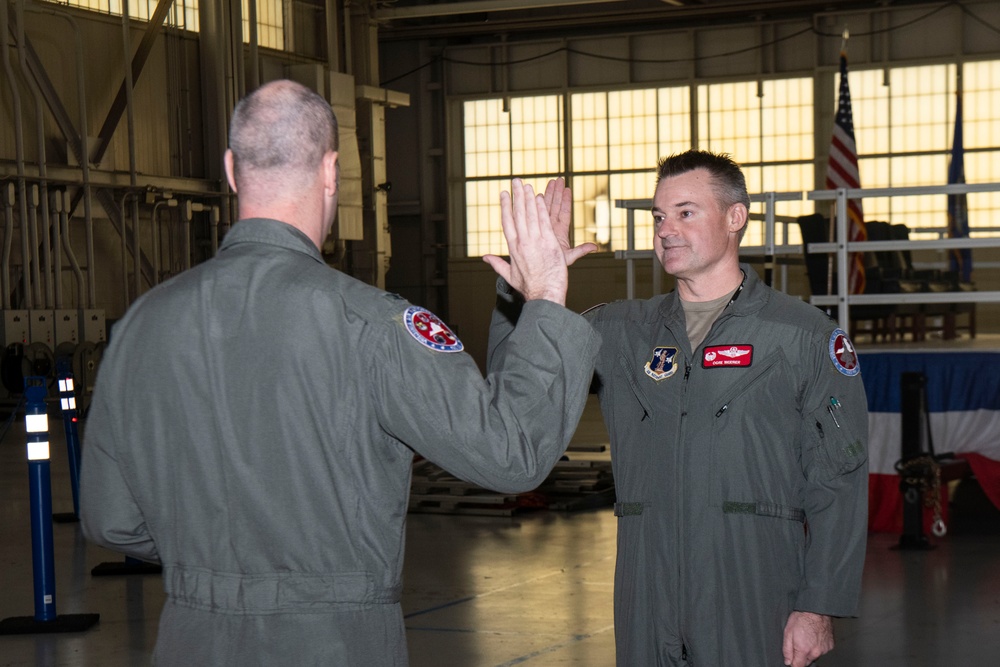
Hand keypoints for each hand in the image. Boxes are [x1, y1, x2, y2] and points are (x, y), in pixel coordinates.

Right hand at [483, 179, 570, 303]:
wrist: (545, 294)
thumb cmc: (529, 287)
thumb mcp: (510, 276)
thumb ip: (497, 264)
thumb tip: (485, 257)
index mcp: (513, 248)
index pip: (507, 222)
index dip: (505, 206)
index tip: (504, 194)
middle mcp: (523, 242)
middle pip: (519, 214)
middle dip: (517, 196)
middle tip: (516, 181)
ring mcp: (536, 241)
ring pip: (531, 215)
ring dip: (529, 198)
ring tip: (526, 185)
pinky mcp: (550, 243)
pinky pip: (545, 222)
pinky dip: (542, 209)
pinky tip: (539, 197)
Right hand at [542, 178, 596, 265]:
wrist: (540, 273)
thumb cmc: (554, 268)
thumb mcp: (568, 258)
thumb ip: (581, 251)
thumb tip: (595, 247)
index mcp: (560, 233)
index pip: (564, 212)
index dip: (566, 201)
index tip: (567, 189)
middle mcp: (552, 228)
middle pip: (555, 206)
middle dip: (556, 192)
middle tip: (559, 179)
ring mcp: (543, 228)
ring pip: (546, 208)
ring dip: (549, 194)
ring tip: (552, 181)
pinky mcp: (536, 229)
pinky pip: (536, 215)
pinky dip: (537, 205)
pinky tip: (538, 194)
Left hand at [782, 611, 833, 666]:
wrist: (816, 609)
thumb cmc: (802, 618)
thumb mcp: (788, 632)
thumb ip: (787, 650)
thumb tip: (787, 661)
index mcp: (804, 650)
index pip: (798, 666)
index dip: (793, 663)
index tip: (792, 659)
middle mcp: (815, 652)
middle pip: (807, 661)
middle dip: (802, 656)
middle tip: (799, 642)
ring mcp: (824, 649)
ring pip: (815, 655)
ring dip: (810, 650)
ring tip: (807, 637)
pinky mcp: (830, 645)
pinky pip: (822, 650)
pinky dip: (818, 646)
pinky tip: (815, 636)